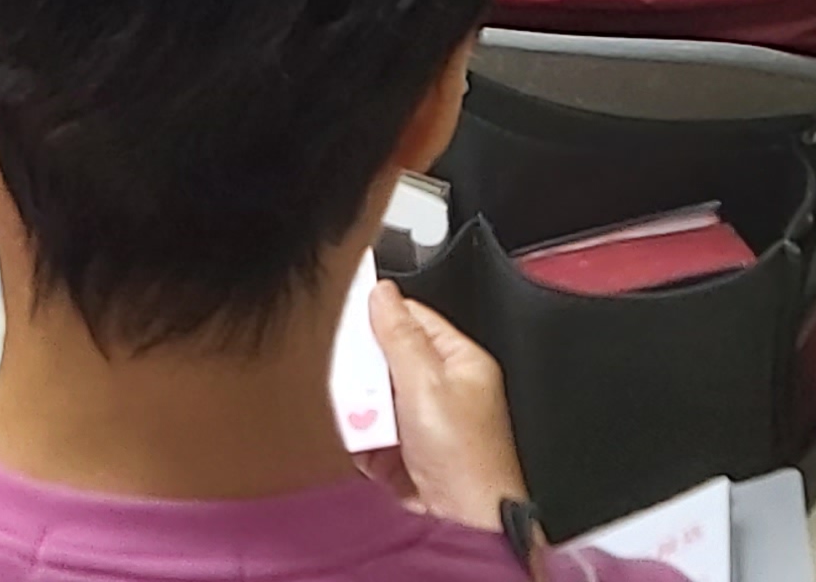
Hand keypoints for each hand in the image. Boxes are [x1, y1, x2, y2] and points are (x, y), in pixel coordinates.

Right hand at [364, 284, 527, 529]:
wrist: (463, 522)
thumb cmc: (465, 457)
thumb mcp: (425, 383)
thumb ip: (400, 336)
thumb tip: (382, 293)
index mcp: (459, 361)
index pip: (413, 318)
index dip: (381, 317)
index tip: (350, 320)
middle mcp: (442, 389)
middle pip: (386, 359)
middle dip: (366, 373)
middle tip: (360, 384)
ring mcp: (423, 422)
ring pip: (373, 397)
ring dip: (362, 411)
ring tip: (369, 424)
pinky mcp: (405, 452)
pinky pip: (370, 433)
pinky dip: (363, 440)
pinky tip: (367, 447)